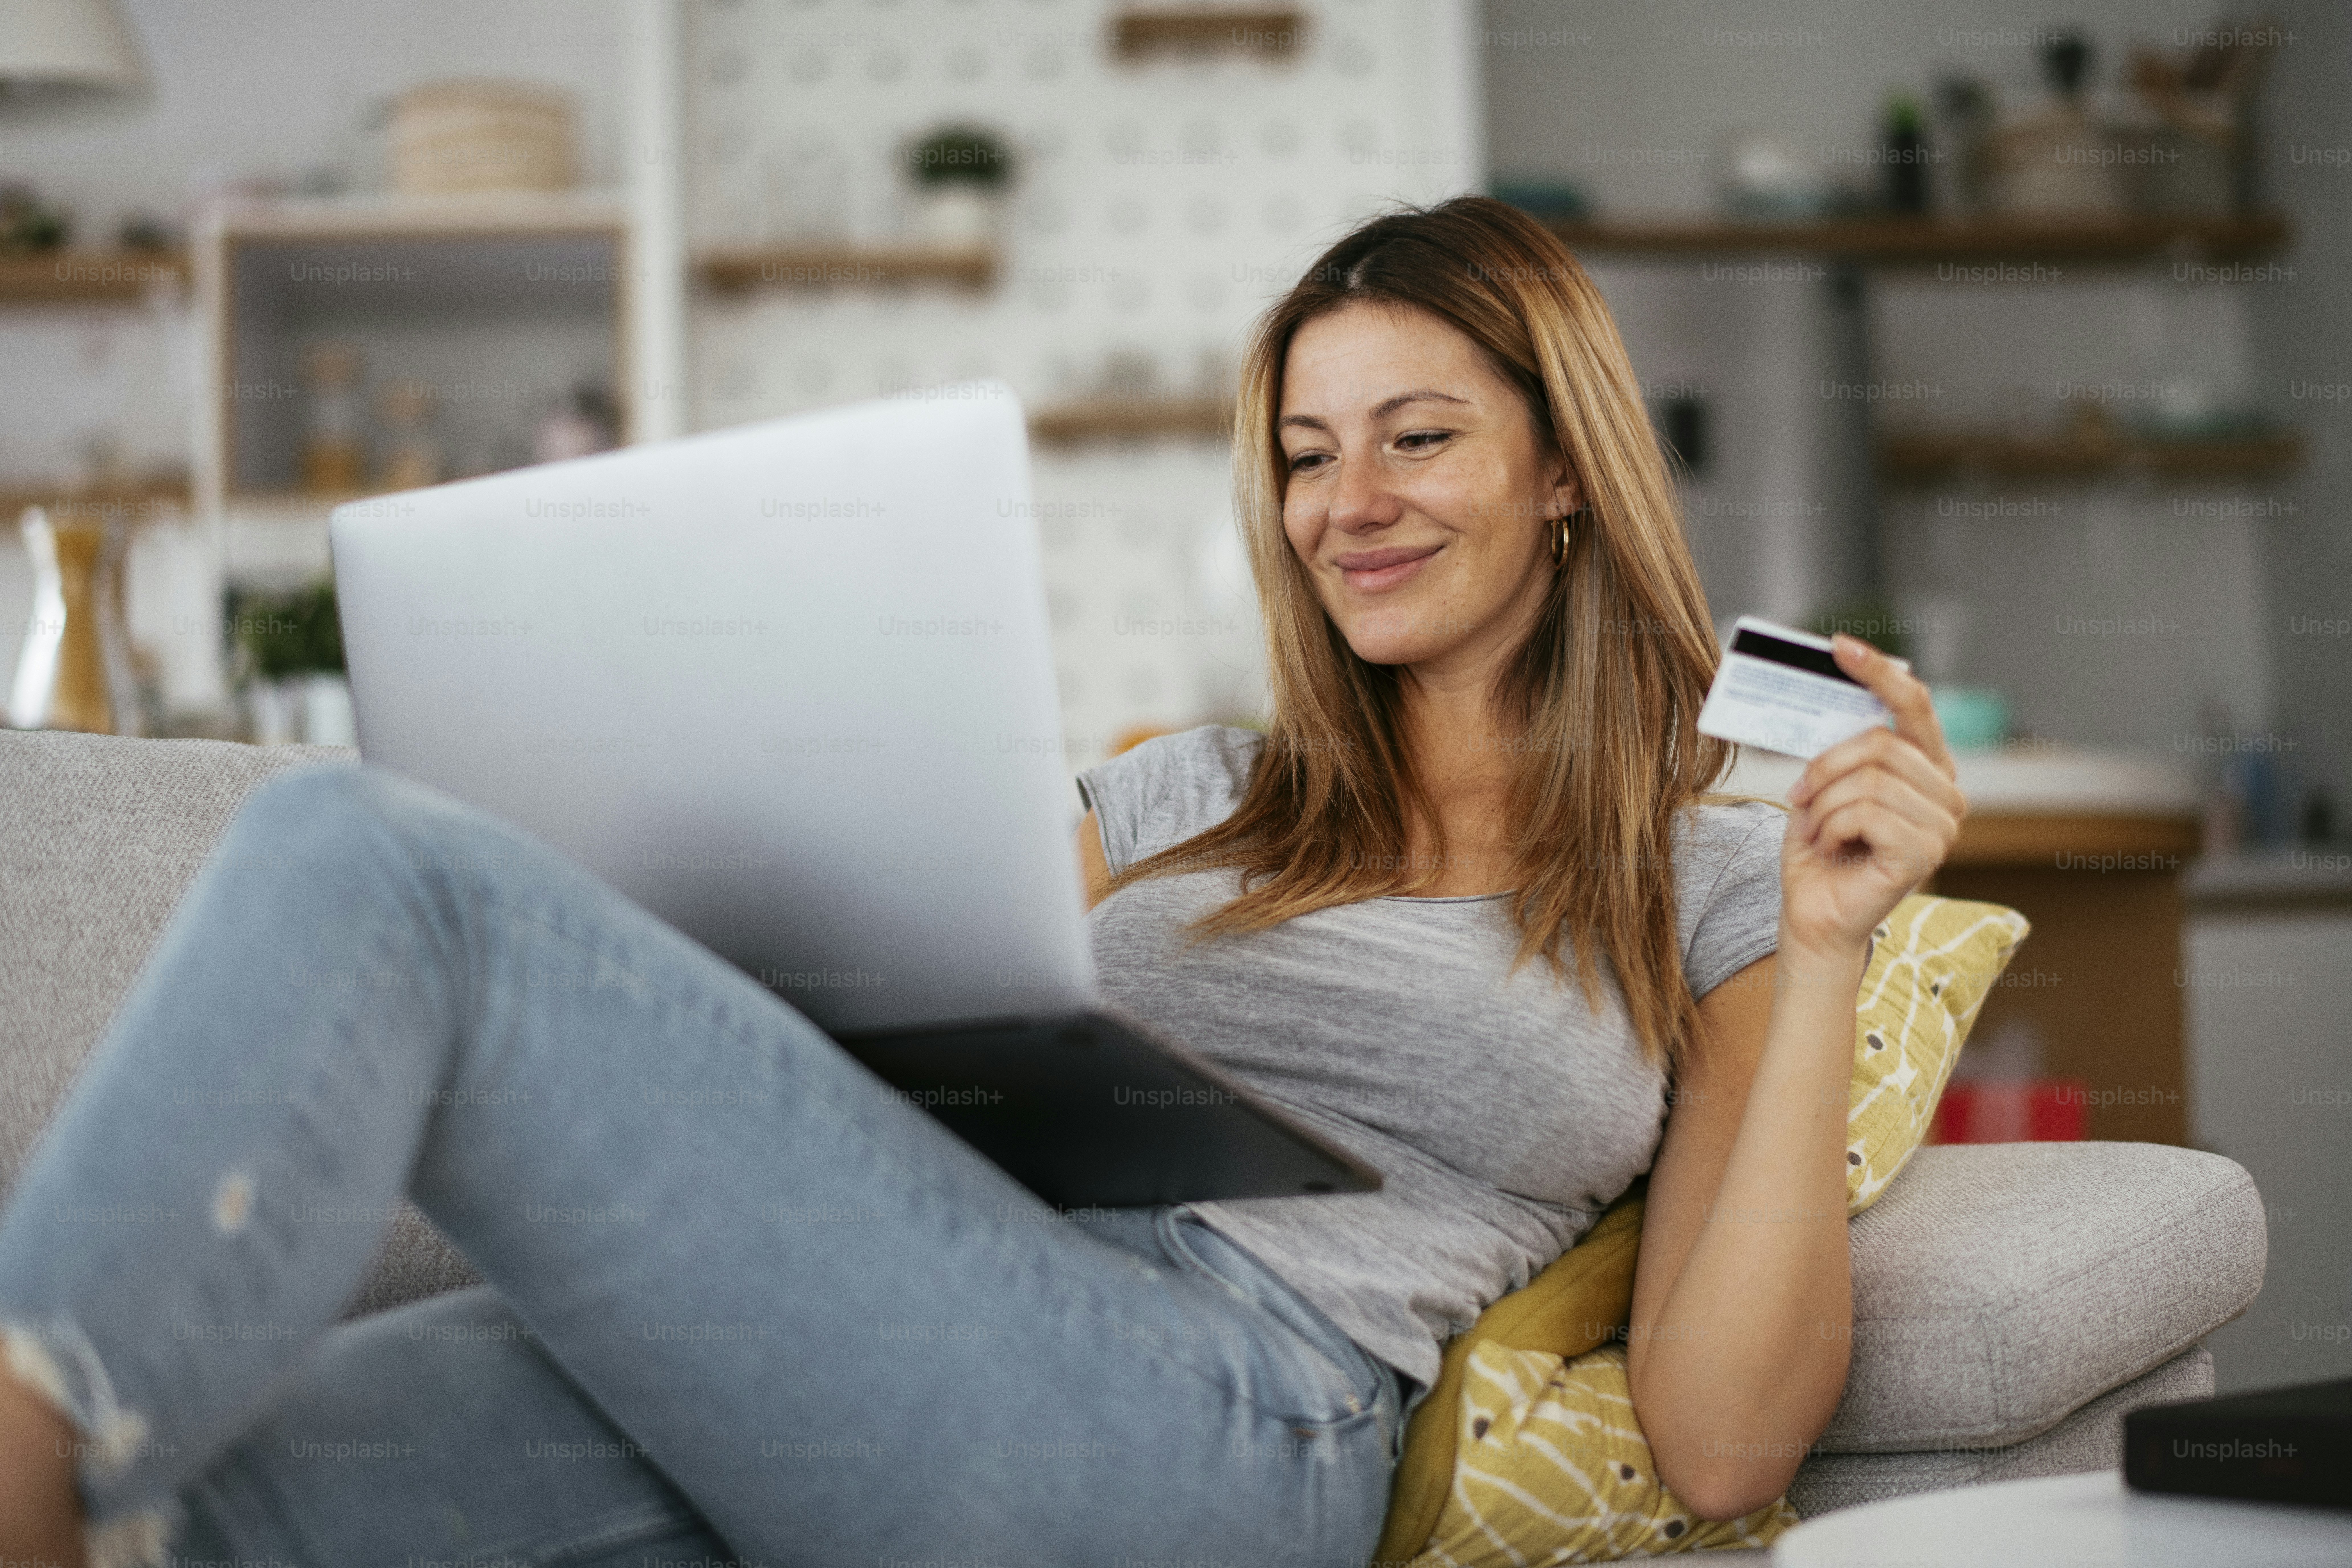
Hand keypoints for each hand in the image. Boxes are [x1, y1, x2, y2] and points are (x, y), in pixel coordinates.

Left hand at [1778, 636, 1966, 960]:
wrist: (1813, 912)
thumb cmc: (1820, 849)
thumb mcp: (1827, 784)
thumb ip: (1845, 744)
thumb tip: (1838, 688)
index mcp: (1927, 768)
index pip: (1913, 704)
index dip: (1878, 672)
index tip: (1839, 646)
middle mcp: (1946, 794)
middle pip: (1880, 743)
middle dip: (1826, 768)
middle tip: (1803, 796)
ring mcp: (1942, 826)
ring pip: (1867, 780)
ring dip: (1824, 805)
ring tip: (1820, 830)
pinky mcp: (1925, 853)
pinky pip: (1865, 812)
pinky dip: (1831, 828)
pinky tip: (1832, 848)